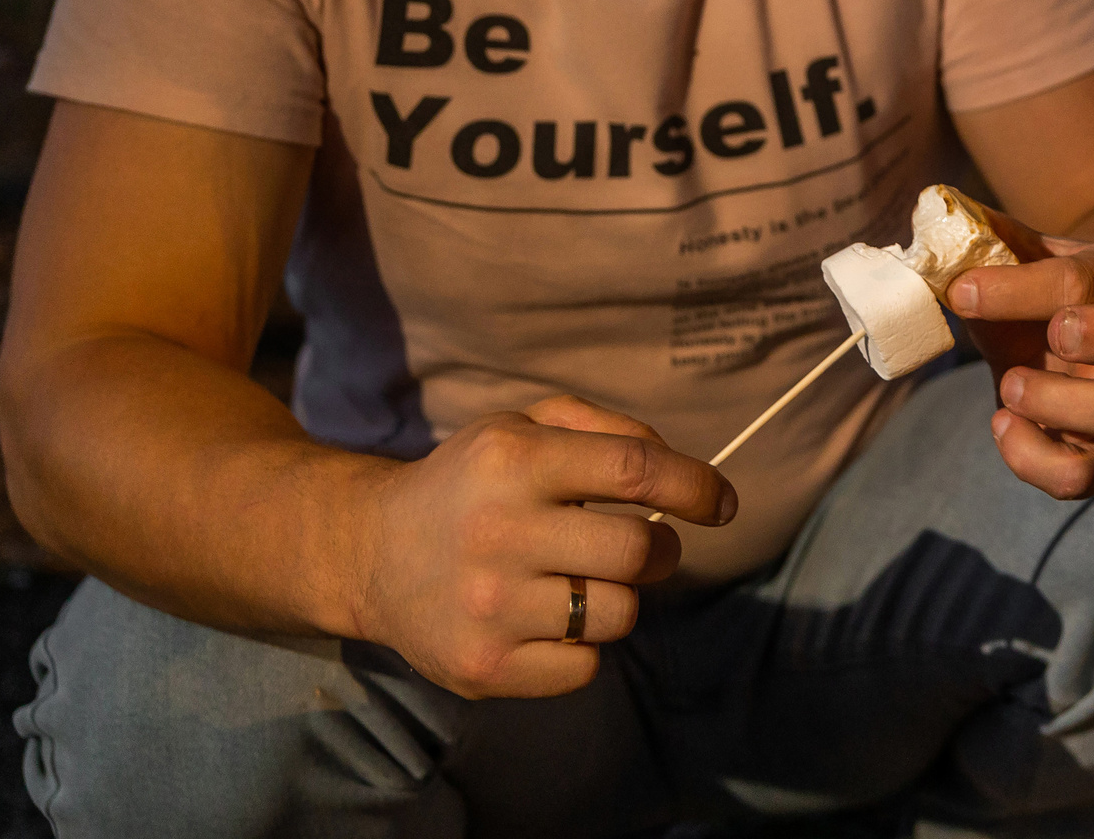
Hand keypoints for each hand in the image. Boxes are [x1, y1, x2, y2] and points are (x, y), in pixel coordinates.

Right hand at [346, 393, 733, 698]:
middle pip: (639, 552)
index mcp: (515, 459)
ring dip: (619, 598)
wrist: (370, 552)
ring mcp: (488, 606)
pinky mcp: (481, 667)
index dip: (696, 486)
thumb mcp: (526, 426)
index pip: (636, 470)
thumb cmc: (473, 482)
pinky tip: (544, 619)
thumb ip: (610, 431)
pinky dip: (582, 646)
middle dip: (663, 550)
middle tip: (645, 547)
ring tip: (578, 580)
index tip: (722, 503)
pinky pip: (584, 667)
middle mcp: (498, 531)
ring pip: (619, 614)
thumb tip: (682, 474)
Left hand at [946, 208, 1093, 498]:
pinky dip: (1034, 459)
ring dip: (1047, 406)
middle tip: (1012, 363)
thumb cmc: (1059, 288)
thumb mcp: (1038, 252)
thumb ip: (994, 234)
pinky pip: (1084, 473)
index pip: (1074, 282)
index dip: (1015, 290)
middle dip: (1065, 348)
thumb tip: (936, 205)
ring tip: (1008, 389)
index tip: (959, 292)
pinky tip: (1004, 426)